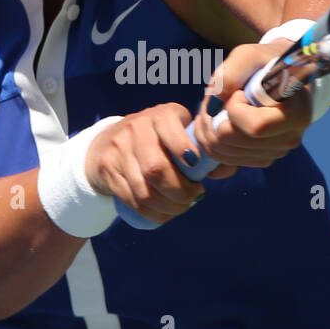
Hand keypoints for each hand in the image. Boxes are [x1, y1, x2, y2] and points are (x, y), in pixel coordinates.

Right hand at [84, 103, 218, 226]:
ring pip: (143, 190)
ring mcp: (118, 149)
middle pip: (156, 170)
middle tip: (194, 198)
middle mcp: (136, 128)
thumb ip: (205, 147)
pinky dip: (151, 213)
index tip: (196, 167)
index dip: (184, 150)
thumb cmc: (159, 139)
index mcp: (160, 115)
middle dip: (180, 192)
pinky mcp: (107, 169)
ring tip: (181, 207)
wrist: (110, 140)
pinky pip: (131, 200)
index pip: (170, 129)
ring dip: (167, 207)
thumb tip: (222, 170)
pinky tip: (164, 213)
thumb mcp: (180, 131)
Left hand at [191, 41, 311, 168]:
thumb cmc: (266, 64)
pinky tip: (217, 126)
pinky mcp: (263, 158)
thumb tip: (214, 104)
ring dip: (209, 132)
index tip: (238, 92)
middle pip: (234, 143)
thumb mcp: (249, 56)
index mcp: (296, 114)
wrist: (280, 76)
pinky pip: (227, 161)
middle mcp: (290, 138)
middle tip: (215, 101)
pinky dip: (214, 145)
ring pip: (226, 153)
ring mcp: (276, 151)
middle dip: (212, 121)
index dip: (234, 109)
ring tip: (216, 110)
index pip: (255, 126)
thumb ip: (229, 74)